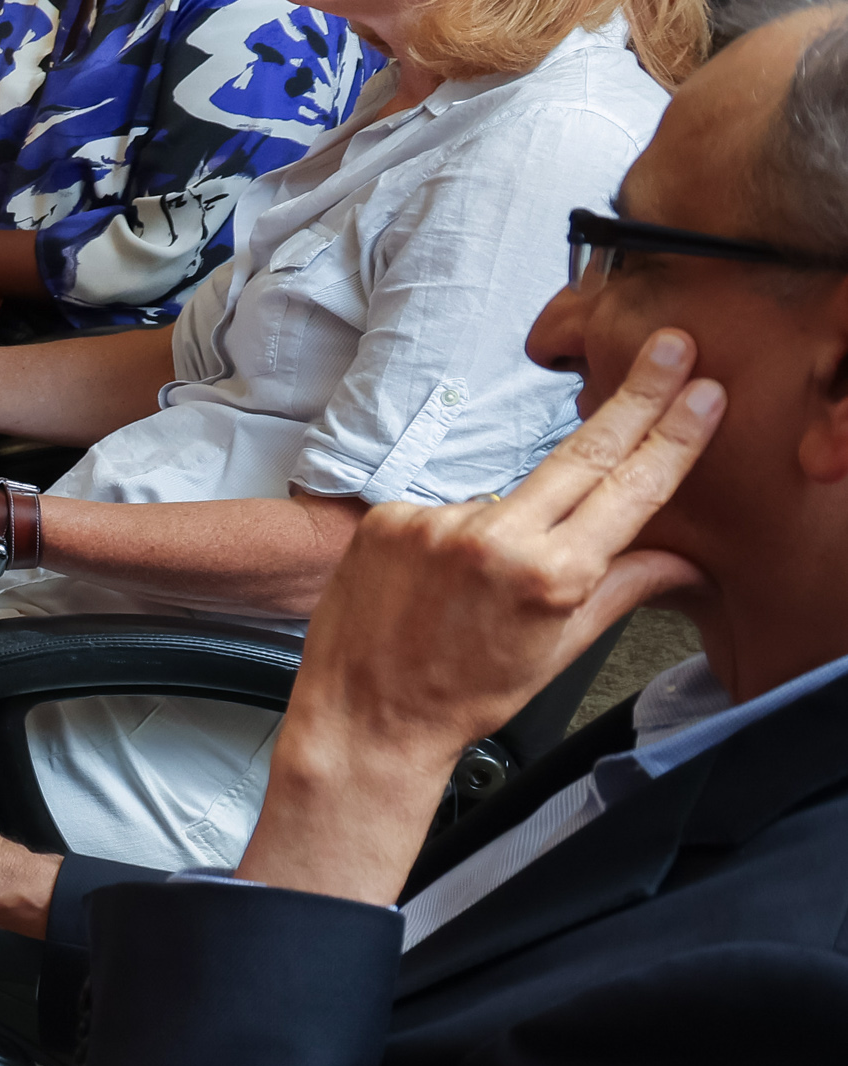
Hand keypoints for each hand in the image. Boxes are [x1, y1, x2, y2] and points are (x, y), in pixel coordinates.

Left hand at [245, 329, 720, 905]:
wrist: (365, 716)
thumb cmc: (461, 696)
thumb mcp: (559, 650)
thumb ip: (621, 589)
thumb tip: (680, 560)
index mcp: (549, 575)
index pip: (629, 490)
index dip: (671, 437)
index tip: (701, 394)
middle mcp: (494, 539)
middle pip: (582, 455)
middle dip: (634, 400)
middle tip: (669, 349)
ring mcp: (437, 522)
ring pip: (506, 500)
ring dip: (510, 527)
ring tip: (473, 592)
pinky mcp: (390, 516)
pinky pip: (446, 511)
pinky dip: (452, 537)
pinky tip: (433, 582)